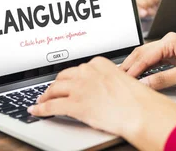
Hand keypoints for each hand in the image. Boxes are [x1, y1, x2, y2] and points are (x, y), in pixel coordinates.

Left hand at [28, 57, 175, 150]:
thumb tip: (101, 88)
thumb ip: (108, 79)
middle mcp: (87, 72)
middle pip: (63, 77)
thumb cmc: (137, 99)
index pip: (78, 69)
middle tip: (52, 91)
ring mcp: (79, 88)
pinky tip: (35, 111)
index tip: (67, 81)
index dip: (70, 77)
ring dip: (45, 96)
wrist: (139, 111)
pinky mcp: (74, 105)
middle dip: (56, 85)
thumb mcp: (122, 80)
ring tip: (41, 101)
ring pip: (54, 90)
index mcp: (99, 64)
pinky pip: (51, 106)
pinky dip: (40, 109)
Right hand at [121, 33, 175, 89]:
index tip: (122, 79)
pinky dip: (145, 68)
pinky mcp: (174, 56)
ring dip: (135, 67)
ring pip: (146, 57)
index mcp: (171, 41)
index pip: (145, 56)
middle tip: (116, 77)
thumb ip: (164, 78)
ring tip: (124, 77)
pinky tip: (139, 76)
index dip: (133, 69)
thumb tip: (145, 84)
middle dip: (129, 65)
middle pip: (142, 53)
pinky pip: (154, 61)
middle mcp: (169, 42)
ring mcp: (171, 48)